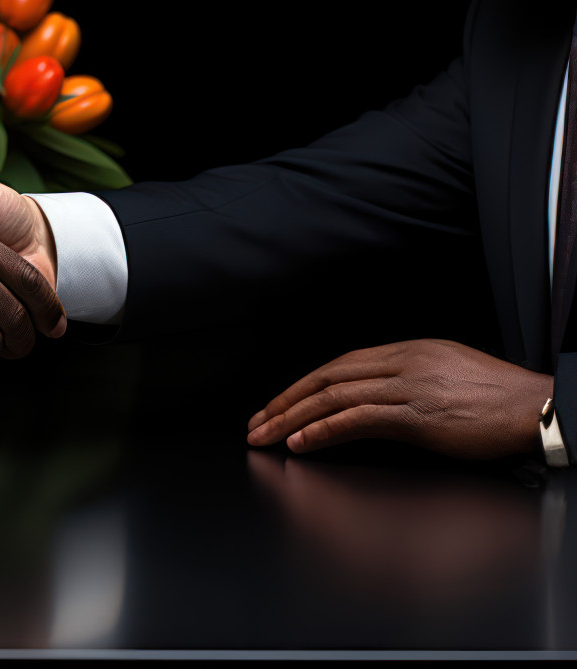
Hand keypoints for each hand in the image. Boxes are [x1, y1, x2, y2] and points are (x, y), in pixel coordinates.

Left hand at [246, 339, 552, 459]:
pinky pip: (358, 419)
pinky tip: (301, 443)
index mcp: (406, 350)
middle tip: (256, 423)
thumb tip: (367, 399)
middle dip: (284, 401)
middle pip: (326, 377)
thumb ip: (404, 379)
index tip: (276, 405)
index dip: (301, 386)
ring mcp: (408, 387)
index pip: (338, 364)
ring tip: (265, 436)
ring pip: (334, 397)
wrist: (537, 407)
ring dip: (292, 419)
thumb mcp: (442, 373)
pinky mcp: (418, 415)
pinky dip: (324, 430)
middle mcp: (402, 362)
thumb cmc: (495, 398)